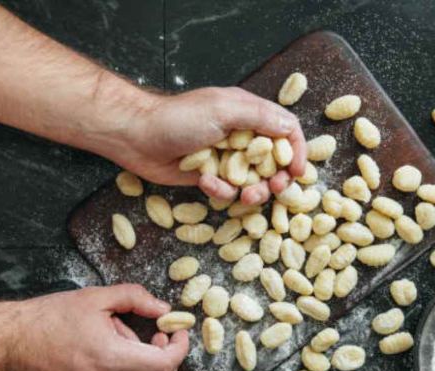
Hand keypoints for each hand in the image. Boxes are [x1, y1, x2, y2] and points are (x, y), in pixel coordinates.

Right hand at [7, 284, 188, 370]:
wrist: (9, 340)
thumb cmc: (49, 316)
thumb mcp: (96, 297)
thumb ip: (135, 298)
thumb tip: (164, 309)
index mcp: (109, 357)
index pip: (163, 366)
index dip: (179, 349)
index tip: (176, 332)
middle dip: (170, 366)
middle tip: (162, 340)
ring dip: (146, 366)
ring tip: (127, 336)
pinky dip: (126, 368)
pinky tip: (110, 344)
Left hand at [117, 86, 306, 204]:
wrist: (137, 137)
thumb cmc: (178, 119)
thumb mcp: (224, 110)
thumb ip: (260, 117)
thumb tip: (291, 129)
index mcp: (248, 113)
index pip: (286, 130)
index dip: (297, 151)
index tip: (298, 171)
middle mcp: (242, 135)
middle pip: (275, 161)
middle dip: (277, 178)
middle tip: (275, 189)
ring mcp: (227, 157)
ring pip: (254, 181)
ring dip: (253, 191)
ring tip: (244, 196)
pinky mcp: (211, 176)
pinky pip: (228, 191)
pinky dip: (220, 191)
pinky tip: (205, 182)